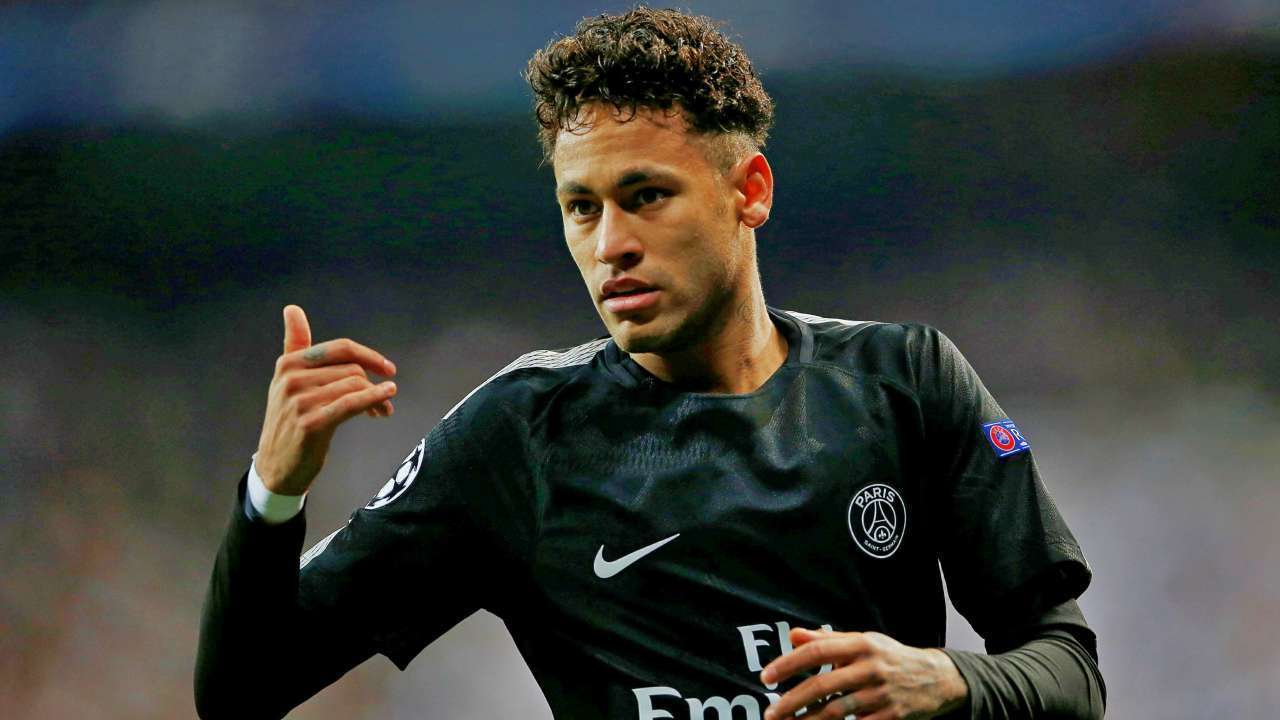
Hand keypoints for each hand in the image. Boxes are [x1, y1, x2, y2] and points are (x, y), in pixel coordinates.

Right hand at [254, 305, 397, 495]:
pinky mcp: (311, 423)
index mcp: (288, 363)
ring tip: (381, 410)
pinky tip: (386, 402)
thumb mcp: (288, 381)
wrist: (276, 467)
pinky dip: (373, 399)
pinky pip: (351, 403)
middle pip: (352, 369)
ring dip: (377, 398)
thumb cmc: (290, 421)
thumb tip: (292, 308)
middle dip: (373, 383)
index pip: (340, 348)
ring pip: (355, 386)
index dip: (368, 356)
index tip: (387, 368)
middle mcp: (291, 378)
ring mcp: (299, 401)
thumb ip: (295, 345)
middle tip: (385, 401)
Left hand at [761, 628, 966, 719]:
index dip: (788, 664)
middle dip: (792, 701)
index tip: (766, 677)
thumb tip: (793, 635)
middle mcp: (871, 667)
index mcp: (861, 644)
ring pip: (836, 712)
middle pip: (823, 686)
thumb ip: (826, 639)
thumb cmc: (889, 658)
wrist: (936, 679)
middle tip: (771, 713)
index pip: (816, 651)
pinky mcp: (892, 717)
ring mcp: (882, 694)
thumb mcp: (862, 641)